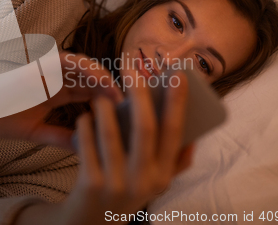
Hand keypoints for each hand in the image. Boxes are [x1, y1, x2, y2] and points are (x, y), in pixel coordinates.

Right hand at [0, 52, 122, 148]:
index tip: (130, 115)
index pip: (89, 94)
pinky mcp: (37, 64)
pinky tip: (103, 82)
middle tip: (138, 101)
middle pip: (92, 79)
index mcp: (55, 93)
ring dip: (106, 79)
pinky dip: (87, 70)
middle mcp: (55, 78)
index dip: (109, 102)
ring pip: (85, 67)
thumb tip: (84, 147)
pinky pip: (67, 62)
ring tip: (125, 94)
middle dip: (114, 88)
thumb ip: (59, 136)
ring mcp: (46, 69)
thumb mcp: (33, 131)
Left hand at [14, 71, 193, 224]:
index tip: (178, 74)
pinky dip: (84, 126)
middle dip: (140, 93)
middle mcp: (145, 181)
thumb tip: (194, 136)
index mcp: (163, 175)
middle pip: (145, 128)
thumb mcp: (154, 182)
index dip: (177, 102)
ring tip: (100, 95)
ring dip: (105, 108)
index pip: (175, 133)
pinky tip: (84, 117)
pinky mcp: (91, 184)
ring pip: (111, 134)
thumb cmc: (125, 190)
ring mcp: (117, 184)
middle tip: (132, 68)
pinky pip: (86, 145)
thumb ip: (175, 162)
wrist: (91, 222)